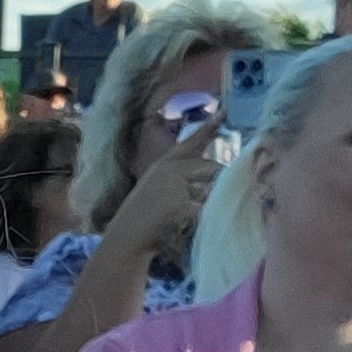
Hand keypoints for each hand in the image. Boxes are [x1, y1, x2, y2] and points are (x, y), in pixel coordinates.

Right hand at [106, 123, 222, 260]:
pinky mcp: (181, 207)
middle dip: (219, 182)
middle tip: (207, 199)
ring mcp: (176, 188)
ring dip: (209, 203)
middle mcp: (171, 171)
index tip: (224, 112)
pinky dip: (201, 219)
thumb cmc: (142, 216)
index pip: (191, 142)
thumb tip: (214, 176)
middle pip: (213, 168)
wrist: (126, 239)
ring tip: (187, 215)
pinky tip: (185, 226)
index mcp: (164, 164)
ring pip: (212, 189)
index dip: (209, 128)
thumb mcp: (156, 186)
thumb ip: (181, 176)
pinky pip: (205, 210)